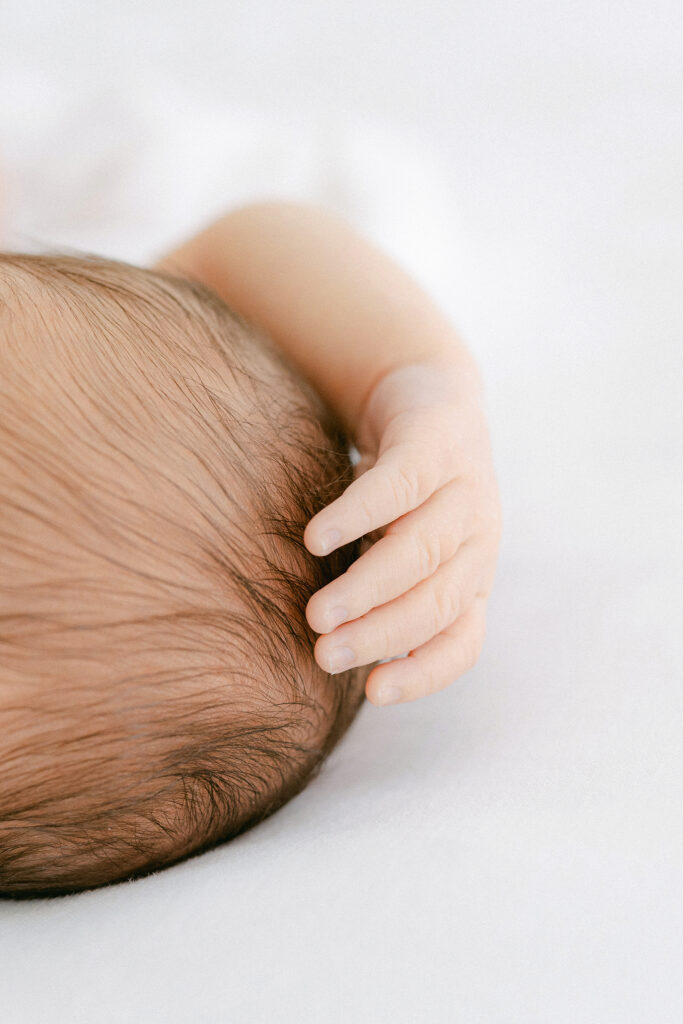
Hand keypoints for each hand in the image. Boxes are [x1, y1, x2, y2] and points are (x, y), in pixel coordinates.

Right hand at [304, 357, 501, 705]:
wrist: (425, 396)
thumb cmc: (404, 496)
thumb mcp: (401, 551)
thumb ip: (381, 597)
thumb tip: (331, 655)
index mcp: (472, 576)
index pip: (462, 641)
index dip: (425, 672)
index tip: (374, 694)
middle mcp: (477, 539)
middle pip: (439, 600)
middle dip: (382, 633)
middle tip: (327, 654)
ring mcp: (464, 489)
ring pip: (422, 550)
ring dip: (368, 588)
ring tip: (317, 614)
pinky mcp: (436, 443)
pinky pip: (398, 486)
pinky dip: (358, 516)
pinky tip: (318, 538)